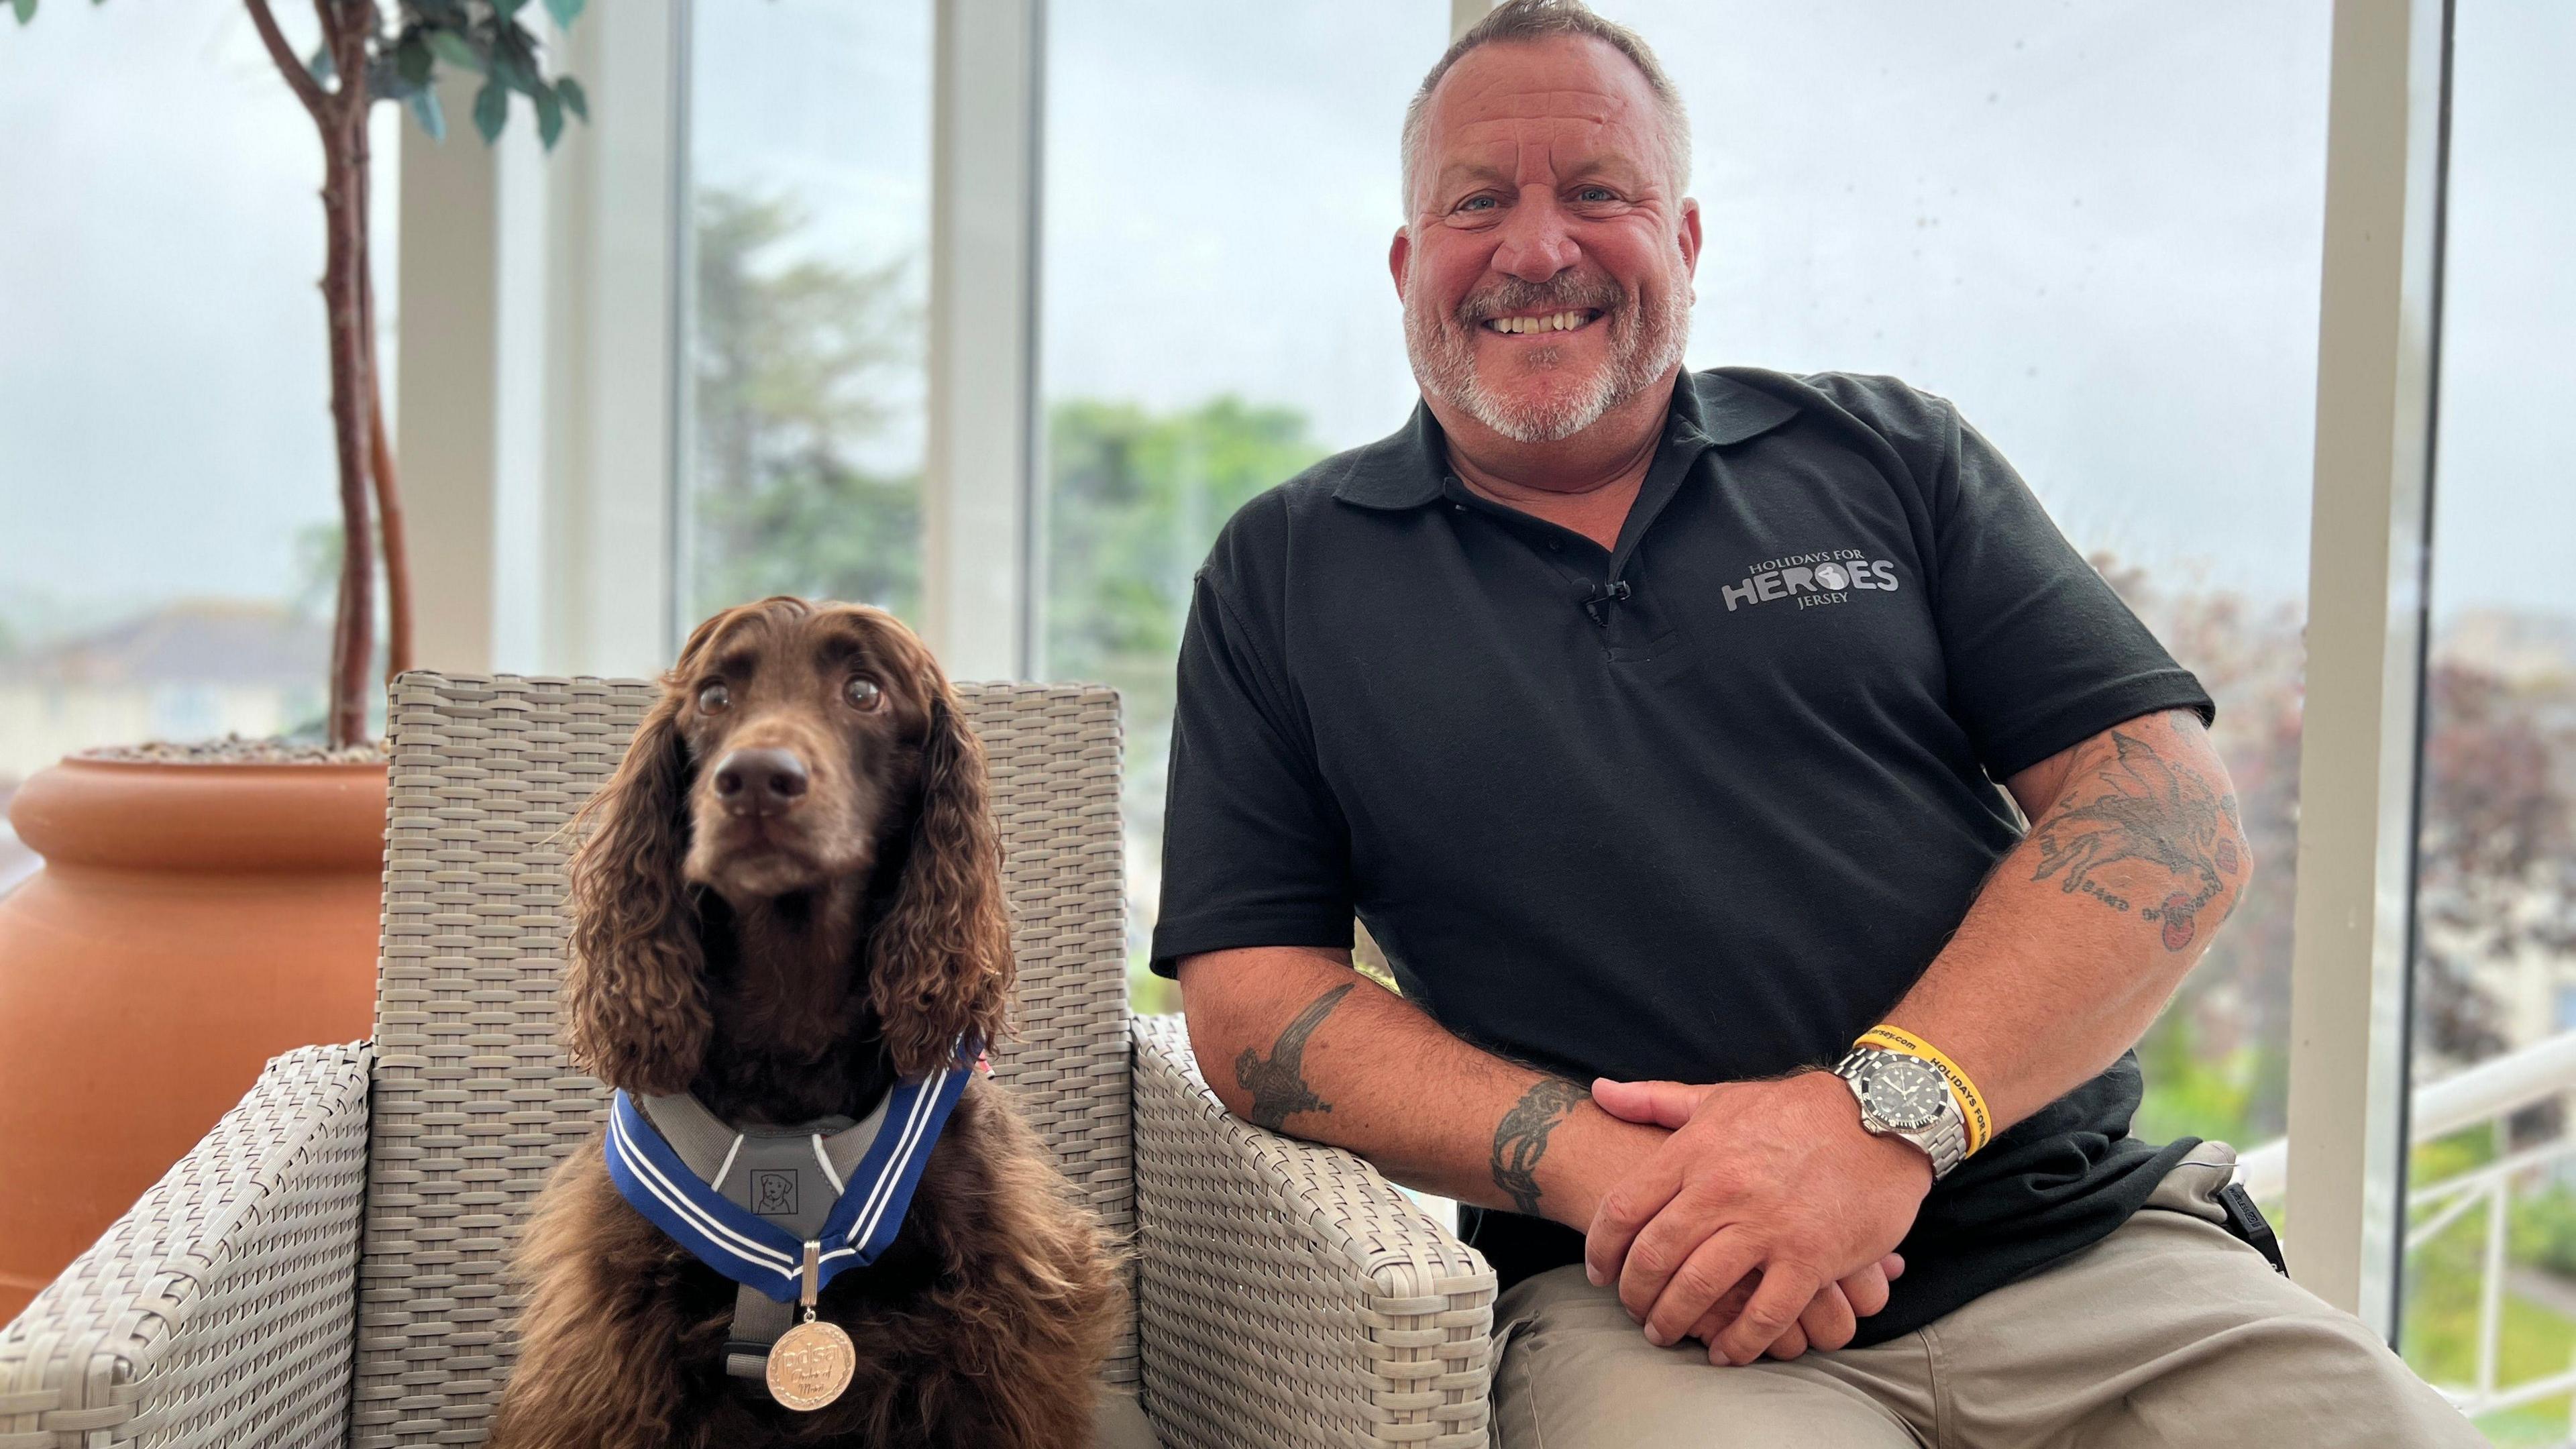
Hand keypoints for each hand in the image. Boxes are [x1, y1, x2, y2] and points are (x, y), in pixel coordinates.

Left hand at [1583, 1072, 1931, 1364]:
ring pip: (1698, 1289)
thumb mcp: (1721, 1097)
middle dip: (1634, 1294)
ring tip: (1666, 1333)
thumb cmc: (1796, 1110)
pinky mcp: (1810, 1258)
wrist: (1883, 1116)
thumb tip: (1599, 1091)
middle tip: (1633, 1311)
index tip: (1599, 1272)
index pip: (1623, 1208)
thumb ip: (1656, 1100)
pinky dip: (1738, 1342)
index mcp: (1695, 1152)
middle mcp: (1722, 1190)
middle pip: (1653, 1256)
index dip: (1600, 1248)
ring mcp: (1766, 1227)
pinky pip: (1763, 1315)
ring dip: (1674, 1320)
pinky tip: (1726, 1352)